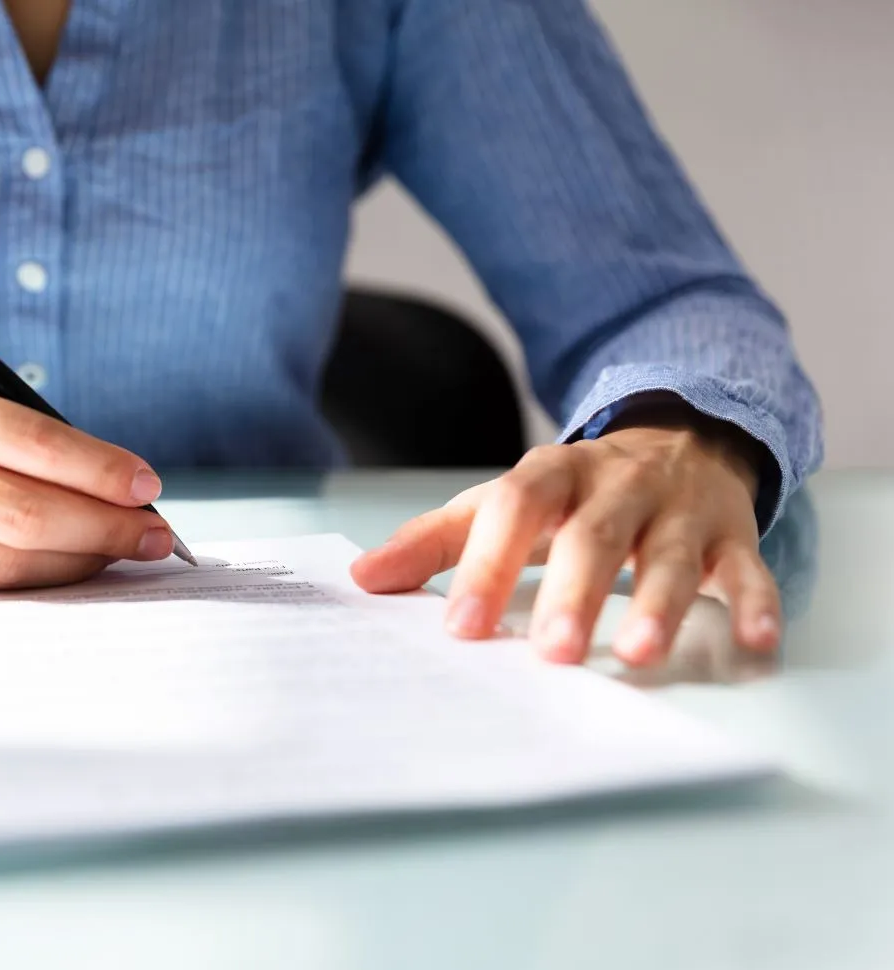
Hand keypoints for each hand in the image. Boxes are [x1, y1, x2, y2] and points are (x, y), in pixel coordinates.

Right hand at [0, 364, 172, 590]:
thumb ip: (10, 431)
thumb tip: (111, 484)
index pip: (31, 440)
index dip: (99, 469)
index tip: (148, 487)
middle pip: (25, 510)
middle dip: (104, 527)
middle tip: (157, 535)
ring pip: (4, 558)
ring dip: (78, 561)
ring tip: (123, 552)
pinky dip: (33, 580)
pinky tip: (68, 569)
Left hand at [350, 418, 781, 665]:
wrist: (675, 438)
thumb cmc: (571, 492)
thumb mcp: (501, 502)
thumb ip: (435, 540)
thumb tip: (361, 578)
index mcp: (551, 475)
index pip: (515, 510)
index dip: (487, 564)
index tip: (462, 627)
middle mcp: (617, 485)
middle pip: (595, 534)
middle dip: (574, 592)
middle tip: (551, 654)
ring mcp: (678, 509)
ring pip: (672, 554)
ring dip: (658, 602)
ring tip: (638, 653)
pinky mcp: (732, 533)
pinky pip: (746, 567)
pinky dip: (755, 602)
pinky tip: (756, 640)